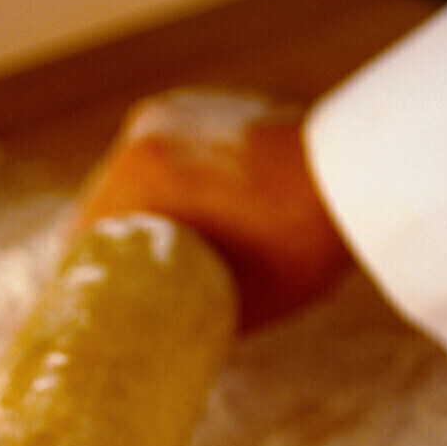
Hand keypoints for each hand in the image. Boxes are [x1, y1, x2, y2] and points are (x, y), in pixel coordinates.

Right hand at [72, 90, 353, 328]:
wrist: (366, 170)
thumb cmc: (302, 245)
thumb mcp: (236, 303)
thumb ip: (183, 314)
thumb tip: (161, 342)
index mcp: (138, 178)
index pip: (80, 238)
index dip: (81, 276)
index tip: (84, 304)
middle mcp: (143, 133)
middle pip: (102, 201)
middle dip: (110, 241)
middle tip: (117, 284)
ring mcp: (172, 110)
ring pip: (132, 174)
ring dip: (137, 208)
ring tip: (151, 249)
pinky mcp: (201, 103)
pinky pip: (166, 151)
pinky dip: (168, 179)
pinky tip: (186, 208)